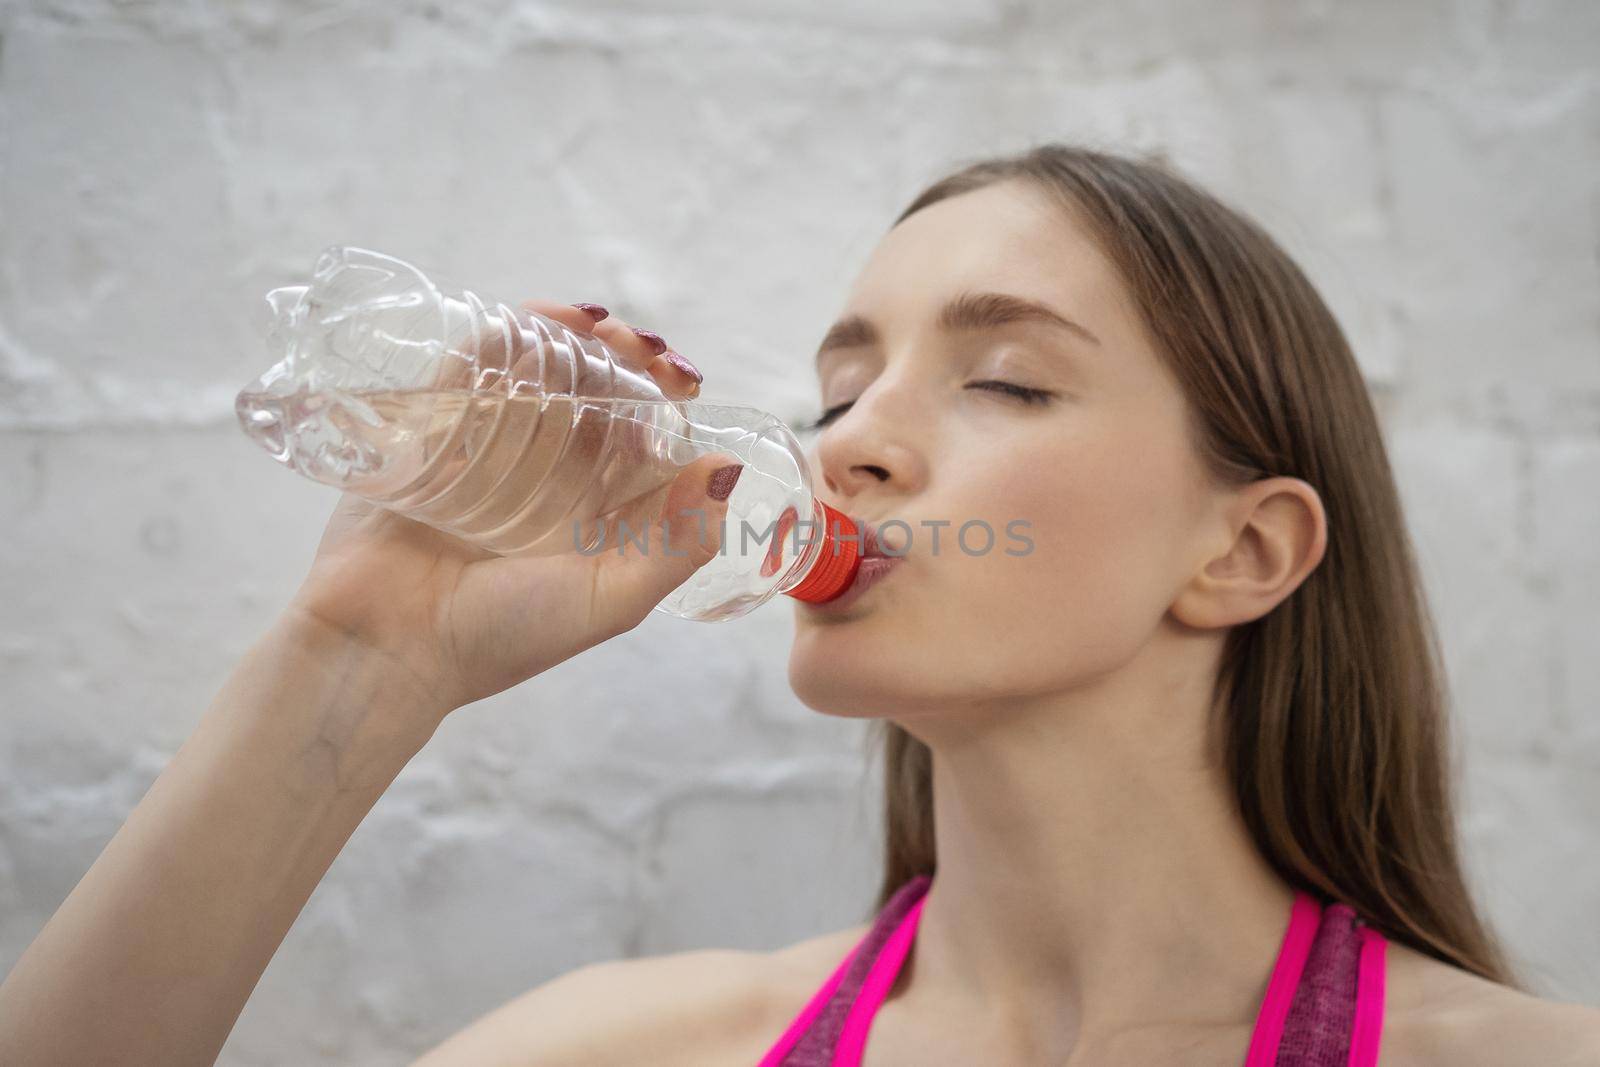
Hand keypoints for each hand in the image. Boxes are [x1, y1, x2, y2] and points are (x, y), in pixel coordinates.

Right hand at [281, 301, 732, 718]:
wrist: (387, 648)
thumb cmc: (501, 635)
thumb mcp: (611, 601)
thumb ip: (677, 544)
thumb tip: (728, 469)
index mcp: (592, 513)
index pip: (641, 434)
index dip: (667, 398)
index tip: (684, 375)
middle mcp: (544, 477)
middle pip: (595, 392)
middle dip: (626, 356)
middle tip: (640, 345)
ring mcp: (486, 448)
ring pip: (540, 369)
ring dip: (573, 334)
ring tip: (596, 325)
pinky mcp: (430, 427)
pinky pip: (472, 364)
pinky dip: (508, 331)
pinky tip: (537, 319)